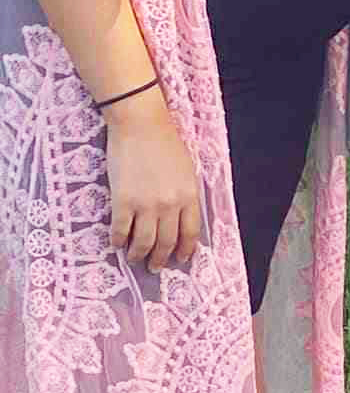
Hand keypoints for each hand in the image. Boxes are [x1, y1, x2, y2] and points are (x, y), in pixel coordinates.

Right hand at [104, 94, 202, 270]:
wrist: (141, 124)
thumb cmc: (165, 142)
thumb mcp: (186, 169)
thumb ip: (185, 194)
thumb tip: (181, 217)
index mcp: (189, 195)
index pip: (190, 233)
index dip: (185, 250)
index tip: (180, 259)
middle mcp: (170, 204)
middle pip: (166, 242)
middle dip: (160, 258)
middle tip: (155, 267)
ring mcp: (146, 205)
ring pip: (143, 242)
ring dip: (138, 255)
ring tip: (134, 259)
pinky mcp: (123, 202)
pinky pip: (120, 231)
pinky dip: (118, 241)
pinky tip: (116, 243)